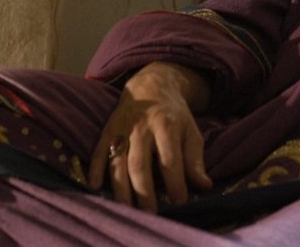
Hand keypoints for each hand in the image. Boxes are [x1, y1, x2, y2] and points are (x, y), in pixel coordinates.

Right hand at [88, 62, 213, 211]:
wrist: (151, 85)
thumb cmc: (174, 116)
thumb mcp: (191, 132)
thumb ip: (196, 160)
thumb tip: (204, 185)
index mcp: (166, 126)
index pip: (170, 159)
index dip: (175, 183)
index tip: (180, 202)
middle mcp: (141, 127)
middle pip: (140, 164)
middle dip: (144, 191)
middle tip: (150, 214)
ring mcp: (121, 129)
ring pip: (117, 162)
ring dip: (120, 188)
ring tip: (126, 210)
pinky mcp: (107, 130)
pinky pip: (98, 151)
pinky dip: (95, 169)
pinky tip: (95, 186)